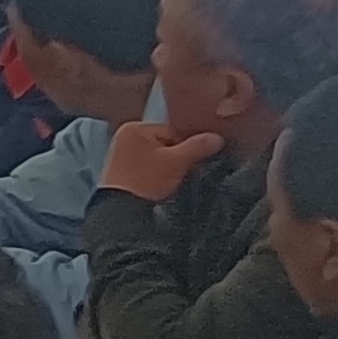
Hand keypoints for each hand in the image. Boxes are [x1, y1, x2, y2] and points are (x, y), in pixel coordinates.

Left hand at [95, 120, 225, 205]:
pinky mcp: (122, 174)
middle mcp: (125, 139)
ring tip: (177, 180)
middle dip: (179, 158)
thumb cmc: (145, 180)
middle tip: (191, 170)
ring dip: (170, 168)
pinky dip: (158, 176)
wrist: (122, 210)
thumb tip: (216, 138)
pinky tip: (165, 186)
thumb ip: (198, 147)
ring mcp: (121, 157)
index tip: (201, 157)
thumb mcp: (177, 161)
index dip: (189, 145)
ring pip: (157, 158)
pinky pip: (148, 170)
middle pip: (164, 145)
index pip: (172, 131)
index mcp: (134, 128)